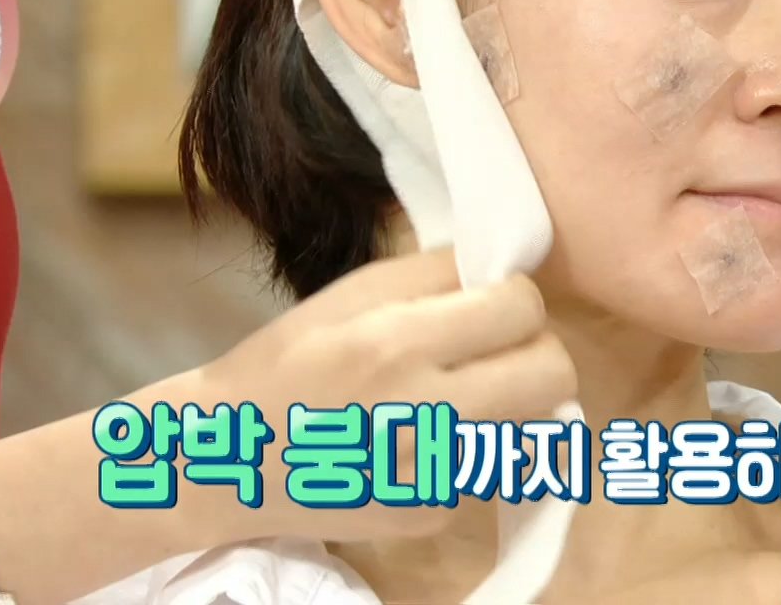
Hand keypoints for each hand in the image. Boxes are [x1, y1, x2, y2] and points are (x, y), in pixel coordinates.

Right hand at [182, 248, 577, 544]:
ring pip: (531, 422)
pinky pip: (487, 465)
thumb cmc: (284, 362)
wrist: (225, 459)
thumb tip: (508, 265)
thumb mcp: (350, 295)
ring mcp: (432, 476)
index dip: (515, 295)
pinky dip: (469, 446)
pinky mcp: (431, 515)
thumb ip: (435, 274)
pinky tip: (419, 438)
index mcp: (397, 344)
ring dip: (508, 401)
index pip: (521, 307)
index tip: (493, 299)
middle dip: (537, 349)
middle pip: (555, 374)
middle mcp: (424, 415)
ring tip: (455, 392)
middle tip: (497, 345)